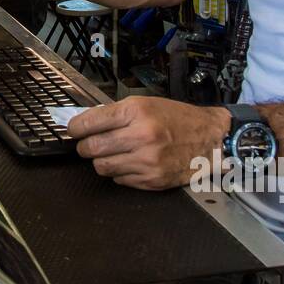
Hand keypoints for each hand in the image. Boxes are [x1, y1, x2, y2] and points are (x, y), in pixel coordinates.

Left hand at [67, 97, 230, 190]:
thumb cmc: (177, 119)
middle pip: (91, 148)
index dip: (75, 128)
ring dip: (101, 161)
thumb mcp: (146, 104)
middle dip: (84, 147)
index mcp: (137, 112)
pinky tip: (130, 162)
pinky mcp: (151, 180)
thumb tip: (84, 123)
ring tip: (111, 153)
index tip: (73, 130)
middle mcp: (141, 136)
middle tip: (88, 144)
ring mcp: (146, 161)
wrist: (210, 139)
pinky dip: (119, 172)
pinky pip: (119, 179)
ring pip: (101, 167)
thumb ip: (115, 114)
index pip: (90, 122)